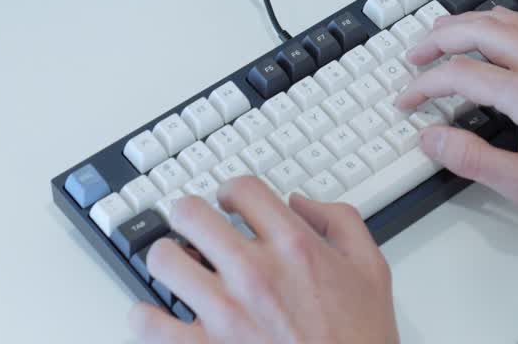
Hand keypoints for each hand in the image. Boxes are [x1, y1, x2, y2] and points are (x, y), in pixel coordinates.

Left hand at [129, 178, 397, 343]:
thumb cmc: (359, 339)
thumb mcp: (371, 269)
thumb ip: (341, 222)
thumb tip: (303, 204)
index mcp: (295, 246)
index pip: (242, 189)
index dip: (231, 190)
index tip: (229, 202)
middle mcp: (255, 273)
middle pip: (190, 213)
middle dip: (190, 215)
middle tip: (195, 227)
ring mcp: (224, 313)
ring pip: (162, 260)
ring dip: (168, 259)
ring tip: (179, 268)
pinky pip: (148, 322)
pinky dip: (146, 316)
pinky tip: (161, 314)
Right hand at [395, 9, 517, 231]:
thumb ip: (471, 159)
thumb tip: (431, 138)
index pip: (460, 74)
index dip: (424, 85)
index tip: (408, 99)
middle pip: (478, 30)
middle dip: (437, 39)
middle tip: (414, 56)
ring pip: (505, 18)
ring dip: (466, 24)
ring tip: (440, 37)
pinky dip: (500, 22)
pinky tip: (490, 33)